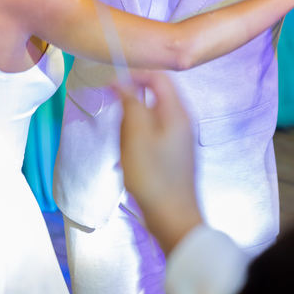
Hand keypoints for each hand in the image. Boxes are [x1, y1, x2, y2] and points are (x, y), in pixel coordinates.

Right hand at [117, 71, 203, 254]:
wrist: (173, 217)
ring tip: (123, 150)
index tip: (111, 88)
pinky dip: (137, 144)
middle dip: (131, 109)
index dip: (134, 76)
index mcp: (176, 112)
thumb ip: (131, 104)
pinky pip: (152, 137)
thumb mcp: (135, 136)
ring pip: (149, 120)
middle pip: (153, 98)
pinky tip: (129, 162)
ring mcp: (180, 140)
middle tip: (118, 128)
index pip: (158, 77)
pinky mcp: (174, 155)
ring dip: (131, 129)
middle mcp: (182, 122)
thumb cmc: (153, 176)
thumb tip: (124, 82)